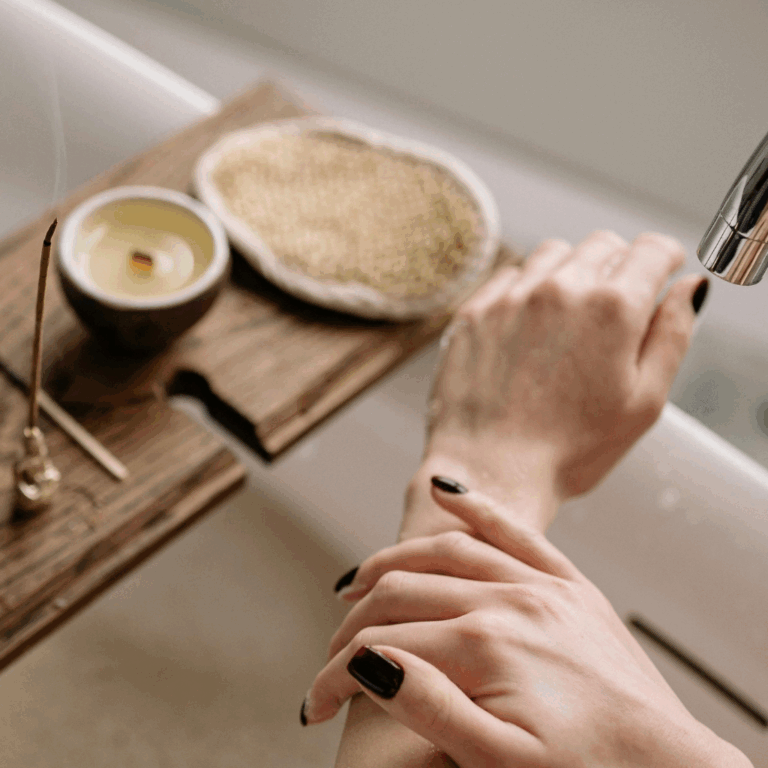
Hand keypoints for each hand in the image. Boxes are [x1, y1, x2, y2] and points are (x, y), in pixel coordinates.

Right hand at [305, 482, 749, 767]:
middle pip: (403, 593)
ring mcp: (540, 585)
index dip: (337, 676)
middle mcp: (508, 600)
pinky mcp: (568, 584)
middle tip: (331, 651)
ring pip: (446, 552)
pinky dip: (477, 507)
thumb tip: (369, 665)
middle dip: (353, 624)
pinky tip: (447, 490)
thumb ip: (429, 706)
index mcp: (483, 645)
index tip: (315, 704)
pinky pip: (515, 531)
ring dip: (393, 561)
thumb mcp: (498, 761)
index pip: (382, 648)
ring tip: (358, 582)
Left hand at [424, 231, 706, 513]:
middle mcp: (559, 289)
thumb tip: (689, 288)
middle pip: (603, 245)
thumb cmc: (568, 450)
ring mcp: (511, 297)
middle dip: (618, 267)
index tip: (661, 272)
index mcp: (612, 308)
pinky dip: (526, 290)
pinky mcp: (474, 311)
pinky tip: (528, 329)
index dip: (663, 260)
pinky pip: (509, 276)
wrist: (490, 472)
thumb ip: (673, 335)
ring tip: (568, 321)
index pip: (651, 249)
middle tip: (614, 310)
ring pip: (553, 254)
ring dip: (570, 273)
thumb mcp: (644, 402)